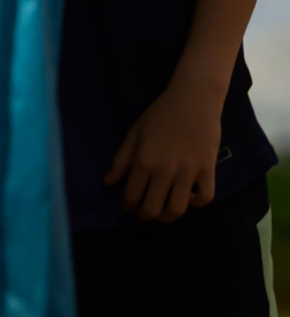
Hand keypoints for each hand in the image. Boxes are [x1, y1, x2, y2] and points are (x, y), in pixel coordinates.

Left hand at [104, 76, 224, 222]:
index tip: (128, 206)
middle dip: (145, 216)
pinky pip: (206, 198)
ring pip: (178, 209)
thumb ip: (121, 160)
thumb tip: (108, 183)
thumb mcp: (134, 134)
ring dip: (168, 216)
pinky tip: (188, 197)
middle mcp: (165, 171)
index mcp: (143, 162)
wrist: (193, 100)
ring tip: (164, 210)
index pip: (132, 197)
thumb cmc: (160, 114)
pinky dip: (197, 204)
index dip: (128, 207)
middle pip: (153, 209)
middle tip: (143, 212)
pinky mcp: (209, 169)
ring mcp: (189, 172)